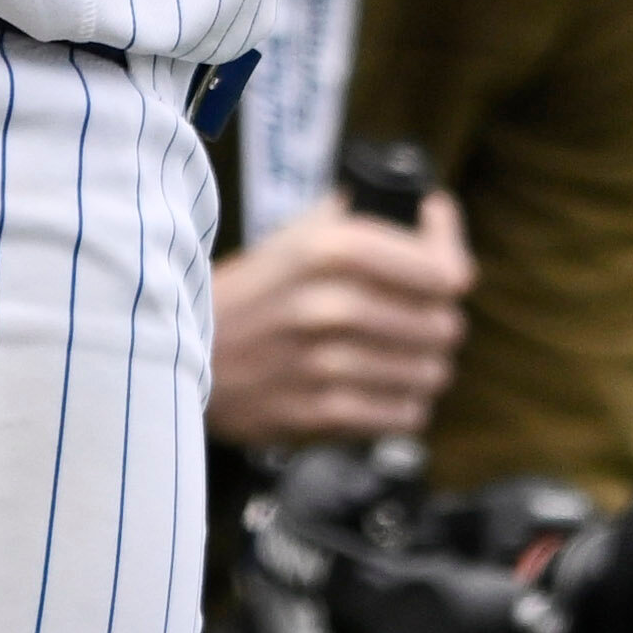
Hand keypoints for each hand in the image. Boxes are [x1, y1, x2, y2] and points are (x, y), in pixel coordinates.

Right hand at [207, 190, 469, 449]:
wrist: (178, 350)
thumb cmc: (253, 290)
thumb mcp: (300, 234)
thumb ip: (367, 218)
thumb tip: (435, 217)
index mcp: (331, 250)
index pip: (444, 271)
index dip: (454, 270)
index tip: (448, 272)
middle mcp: (329, 305)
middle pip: (444, 325)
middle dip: (440, 324)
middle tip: (423, 322)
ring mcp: (322, 364)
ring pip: (429, 373)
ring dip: (425, 367)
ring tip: (407, 359)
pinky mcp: (314, 413)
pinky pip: (402, 415)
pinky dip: (404, 406)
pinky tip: (386, 391)